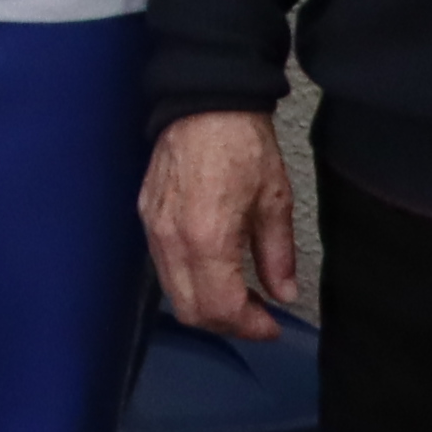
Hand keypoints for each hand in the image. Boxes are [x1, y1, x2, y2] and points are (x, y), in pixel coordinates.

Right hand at [144, 109, 301, 341]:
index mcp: (206, 238)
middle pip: (191, 311)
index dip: (250, 327)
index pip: (221, 308)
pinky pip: (163, 267)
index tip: (272, 326)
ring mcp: (154, 230)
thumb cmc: (240, 144)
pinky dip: (189, 282)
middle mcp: (172, 241)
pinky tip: (215, 270)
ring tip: (240, 295)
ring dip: (207, 305)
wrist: (204, 103)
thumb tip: (284, 293)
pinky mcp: (147, 218)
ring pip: (173, 293)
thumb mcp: (274, 201)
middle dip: (227, 324)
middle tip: (258, 317)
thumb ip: (278, 255)